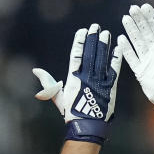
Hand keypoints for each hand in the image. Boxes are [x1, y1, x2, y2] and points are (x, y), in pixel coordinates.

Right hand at [33, 24, 121, 142]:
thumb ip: (49, 82)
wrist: (87, 127)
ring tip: (106, 33)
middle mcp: (86, 77)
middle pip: (90, 54)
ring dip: (104, 45)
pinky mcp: (110, 88)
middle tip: (96, 26)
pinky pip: (113, 70)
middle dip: (92, 39)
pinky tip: (117, 48)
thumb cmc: (71, 113)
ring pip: (102, 59)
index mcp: (73, 78)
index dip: (79, 42)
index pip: (76, 56)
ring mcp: (99, 82)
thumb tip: (36, 71)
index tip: (82, 31)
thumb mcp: (58, 97)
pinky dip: (116, 59)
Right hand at [118, 3, 153, 119]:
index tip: (145, 6)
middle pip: (146, 32)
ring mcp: (148, 61)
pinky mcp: (141, 72)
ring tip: (125, 18)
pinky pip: (132, 58)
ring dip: (132, 31)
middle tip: (133, 8)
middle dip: (140, 20)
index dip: (152, 18)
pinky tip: (121, 39)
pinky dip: (126, 49)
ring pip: (138, 42)